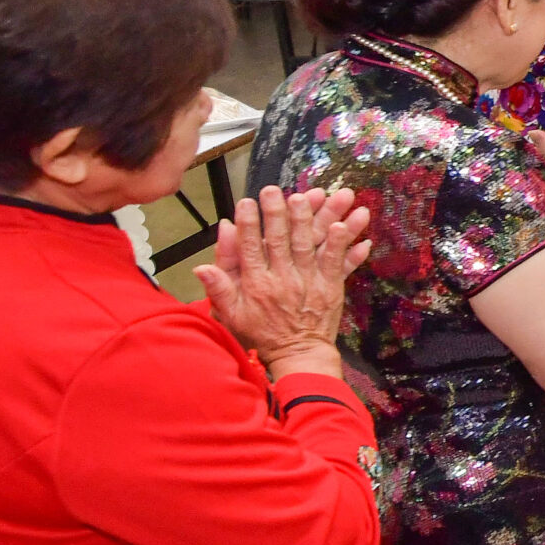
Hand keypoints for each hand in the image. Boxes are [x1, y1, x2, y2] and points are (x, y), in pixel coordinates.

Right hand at [196, 185, 371, 376]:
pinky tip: (344, 226)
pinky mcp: (331, 288)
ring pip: (308, 246)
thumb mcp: (231, 315)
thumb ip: (218, 288)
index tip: (247, 202)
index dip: (248, 224)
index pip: (250, 249)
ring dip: (309, 220)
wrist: (299, 355)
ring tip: (309, 196)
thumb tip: (200, 267)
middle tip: (276, 190)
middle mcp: (283, 280)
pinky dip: (341, 246)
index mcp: (257, 284)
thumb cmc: (263, 334)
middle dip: (277, 213)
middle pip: (280, 241)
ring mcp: (309, 283)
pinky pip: (337, 263)